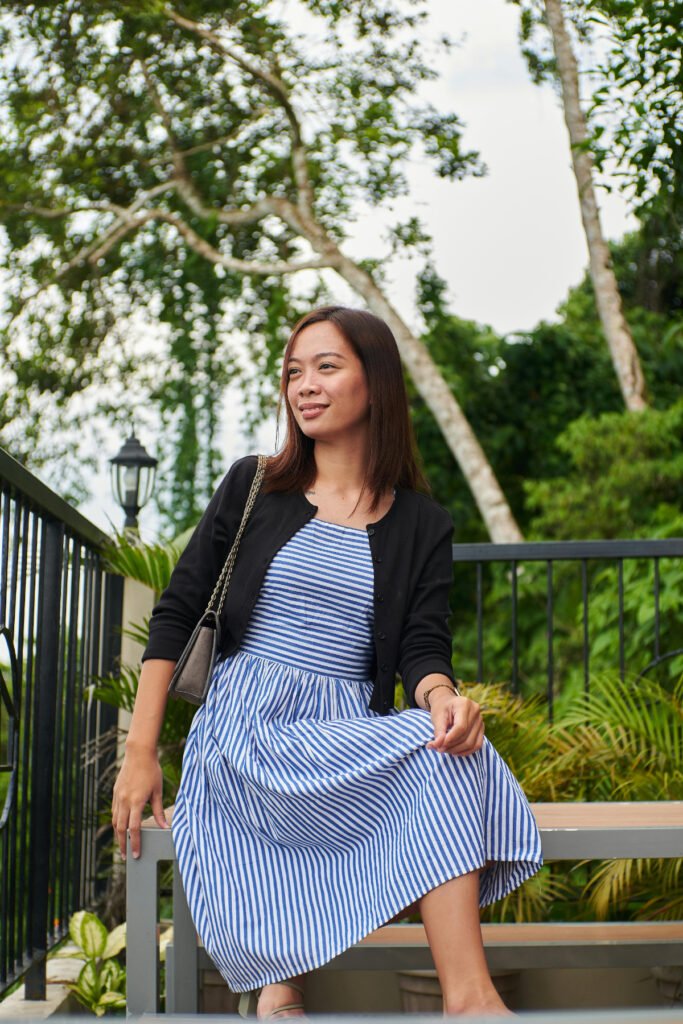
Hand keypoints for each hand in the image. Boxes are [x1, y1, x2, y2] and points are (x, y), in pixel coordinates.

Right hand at [111, 745, 167, 859]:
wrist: (139, 754)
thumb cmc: (152, 771)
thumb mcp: (158, 791)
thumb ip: (159, 811)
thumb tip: (165, 827)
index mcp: (136, 802)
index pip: (134, 829)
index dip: (134, 843)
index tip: (135, 854)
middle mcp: (124, 801)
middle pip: (121, 828)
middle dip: (123, 844)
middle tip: (126, 856)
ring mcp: (118, 797)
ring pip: (115, 821)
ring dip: (118, 834)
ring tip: (123, 844)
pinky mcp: (115, 792)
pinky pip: (114, 811)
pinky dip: (117, 821)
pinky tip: (121, 827)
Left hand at [426, 689, 483, 756]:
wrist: (448, 702)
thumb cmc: (441, 708)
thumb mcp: (437, 717)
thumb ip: (438, 731)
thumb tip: (437, 746)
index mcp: (464, 704)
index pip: (460, 727)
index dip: (450, 739)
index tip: (438, 745)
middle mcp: (476, 711)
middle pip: (466, 736)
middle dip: (451, 746)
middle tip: (438, 748)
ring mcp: (480, 720)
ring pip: (472, 743)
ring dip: (457, 750)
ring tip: (445, 749)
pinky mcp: (481, 729)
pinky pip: (477, 745)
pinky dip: (465, 751)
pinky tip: (454, 751)